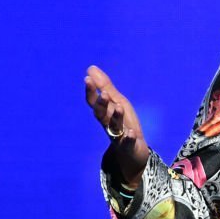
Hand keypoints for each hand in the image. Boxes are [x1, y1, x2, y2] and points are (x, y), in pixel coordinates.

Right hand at [84, 65, 149, 187]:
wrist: (132, 150)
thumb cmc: (122, 122)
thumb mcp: (116, 102)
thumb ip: (104, 87)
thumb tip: (90, 68)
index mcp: (105, 112)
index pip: (94, 102)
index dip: (90, 91)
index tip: (87, 79)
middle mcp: (108, 124)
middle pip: (101, 115)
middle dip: (102, 104)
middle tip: (104, 93)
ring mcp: (118, 136)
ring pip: (114, 127)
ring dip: (116, 117)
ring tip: (120, 107)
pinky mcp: (128, 146)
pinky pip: (127, 143)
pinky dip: (128, 138)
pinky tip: (131, 133)